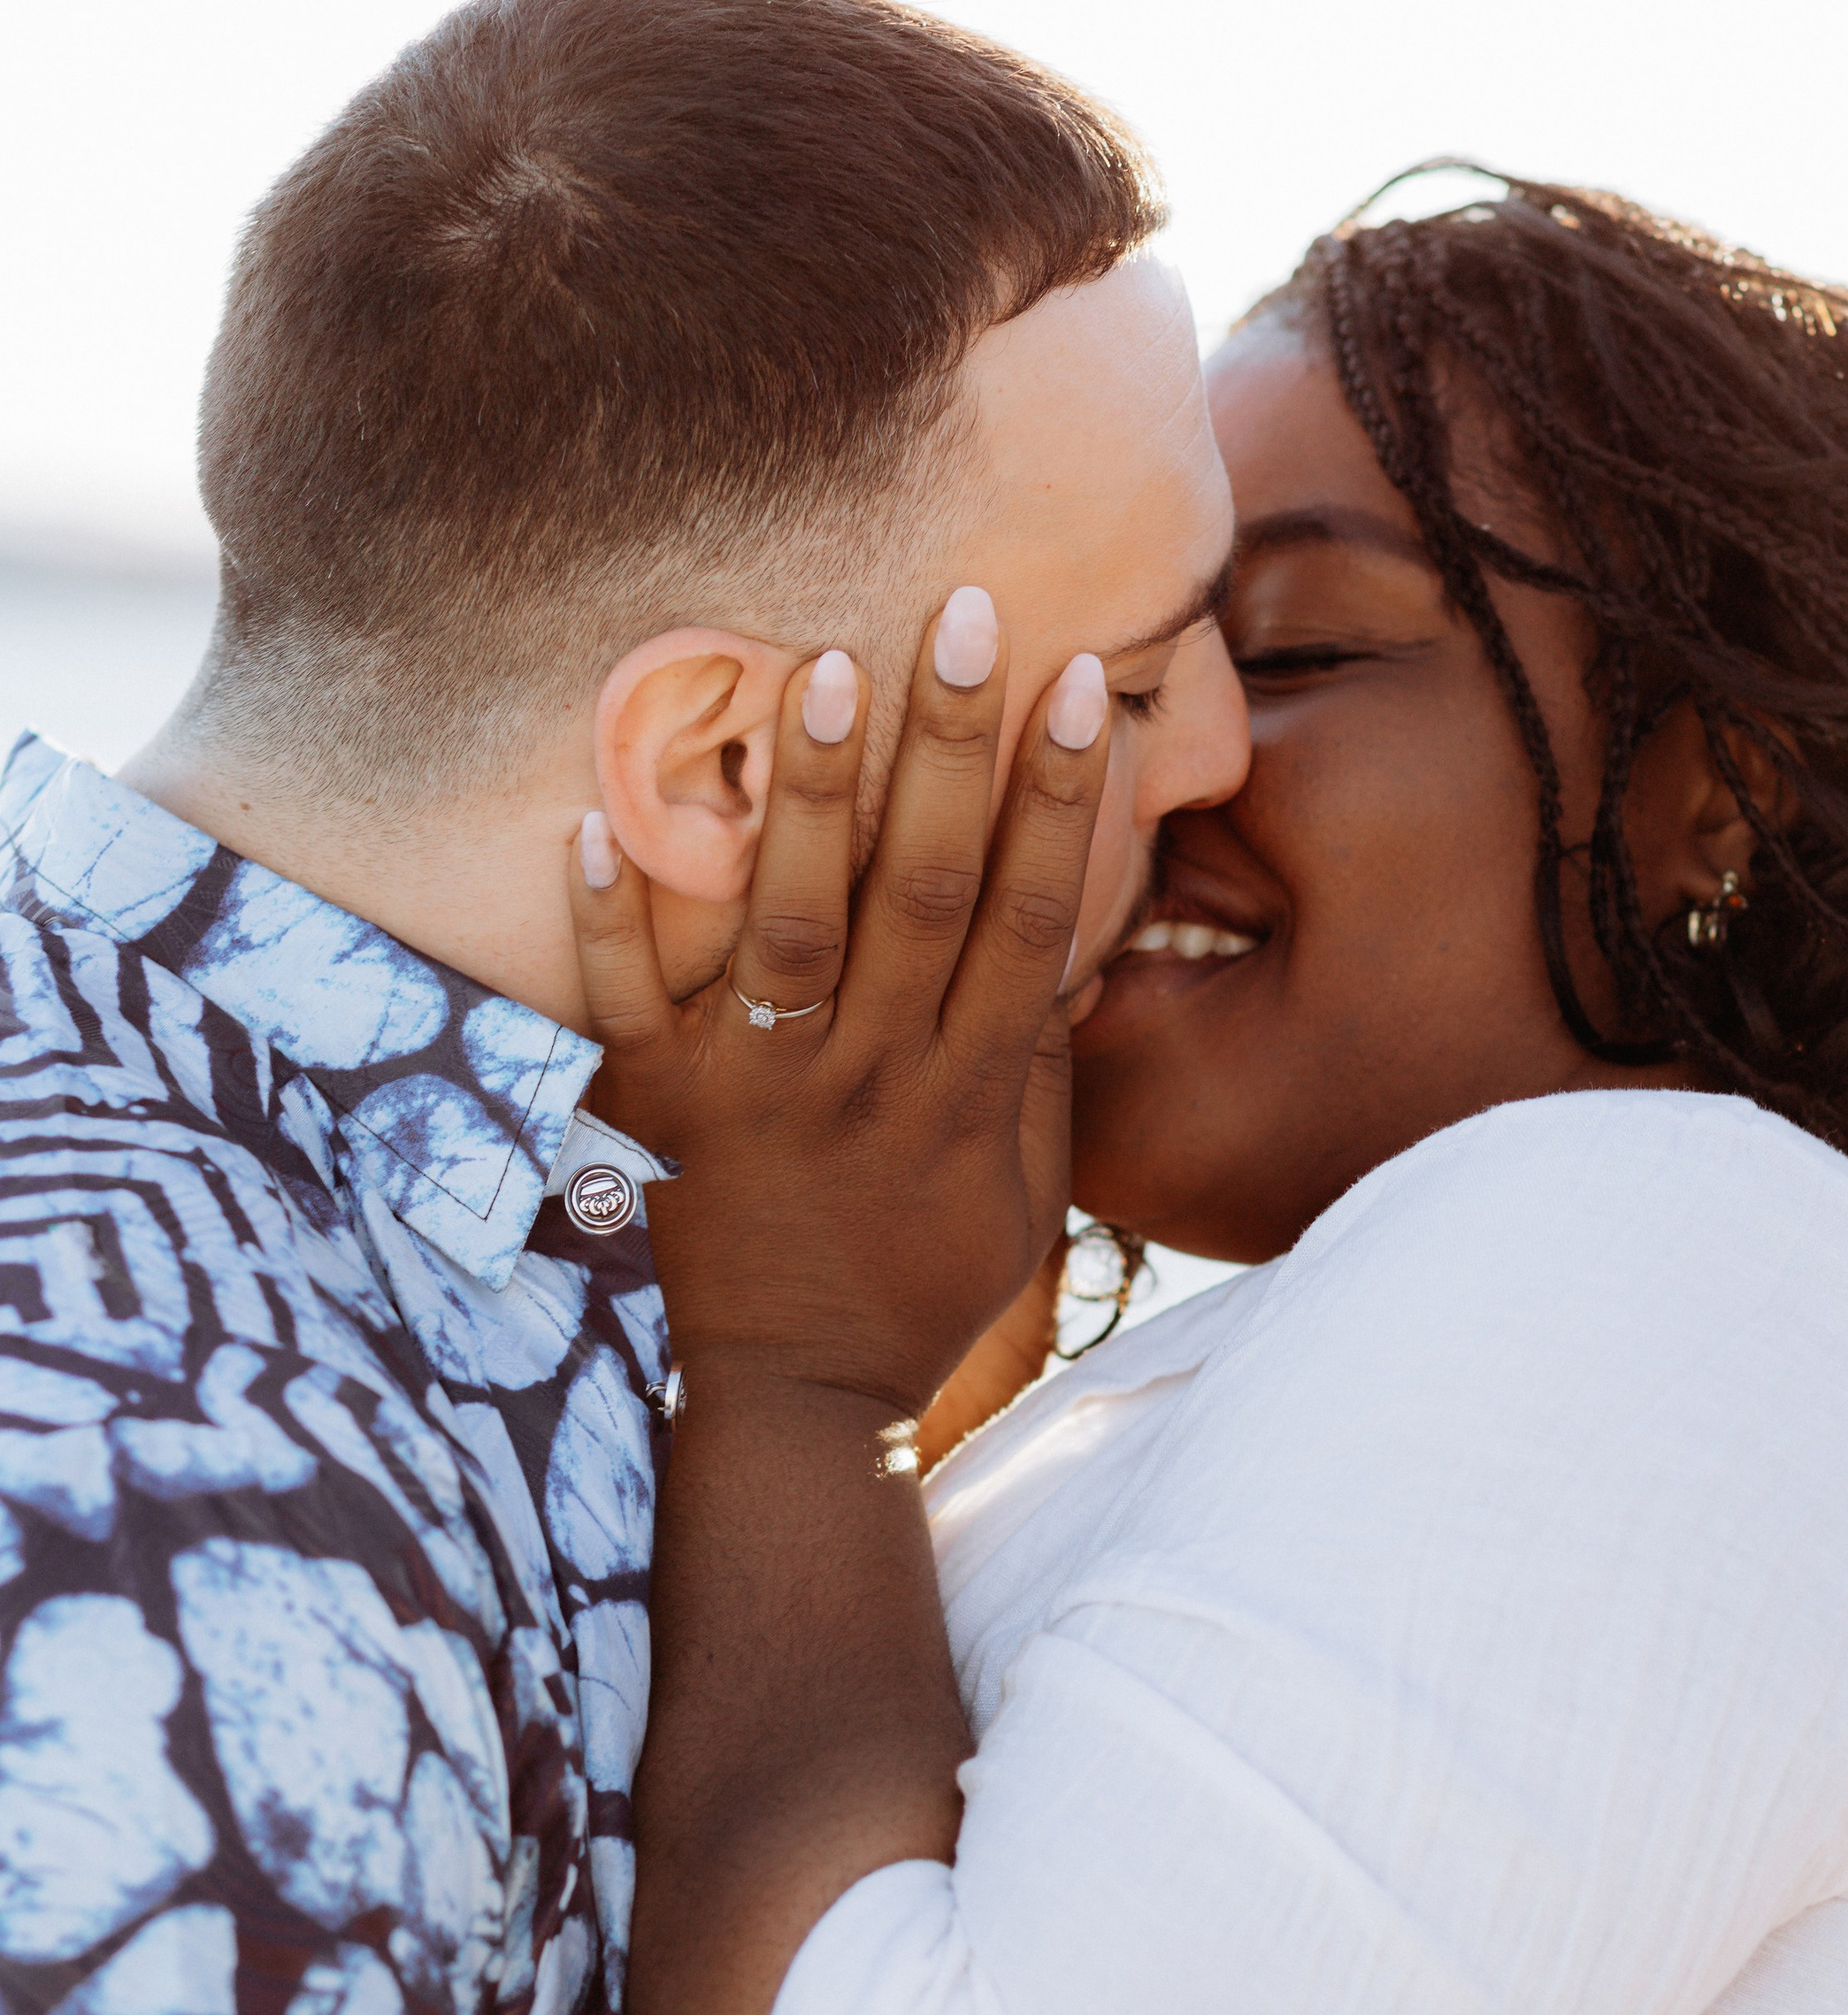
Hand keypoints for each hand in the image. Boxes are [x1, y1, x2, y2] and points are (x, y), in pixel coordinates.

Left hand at [570, 594, 1111, 1416]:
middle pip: (923, 888)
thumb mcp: (1018, 1190)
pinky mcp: (658, 1114)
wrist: (790, 1404)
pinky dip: (611, 917)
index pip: (1030, 915)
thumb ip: (1035, 1067)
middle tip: (959, 610)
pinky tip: (595, 819)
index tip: (1085, 686)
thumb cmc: (915, 1282)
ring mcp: (760, 1092)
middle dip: (948, 745)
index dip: (1063, 798)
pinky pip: (628, 1004)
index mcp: (965, 1088)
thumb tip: (1073, 935)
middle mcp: (871, 1074)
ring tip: (818, 663)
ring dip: (808, 793)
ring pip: (791, 922)